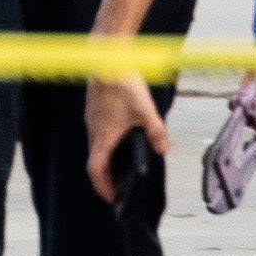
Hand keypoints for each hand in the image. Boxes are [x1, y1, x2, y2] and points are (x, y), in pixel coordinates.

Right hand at [84, 68, 168, 194]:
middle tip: (119, 186)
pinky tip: (120, 136)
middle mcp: (93, 129)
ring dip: (106, 159)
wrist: (107, 57)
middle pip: (95, 161)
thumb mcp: (146, 110)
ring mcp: (91, 118)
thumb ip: (156, 132)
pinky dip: (106, 143)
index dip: (103, 187)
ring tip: (120, 165)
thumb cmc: (124, 84)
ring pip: (95, 145)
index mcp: (104, 136)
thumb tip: (163, 149)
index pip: (96, 170)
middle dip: (106, 176)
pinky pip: (97, 132)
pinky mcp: (93, 108)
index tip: (112, 197)